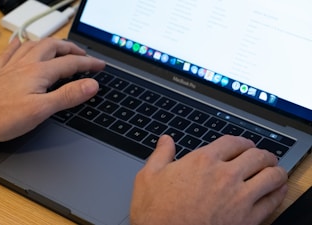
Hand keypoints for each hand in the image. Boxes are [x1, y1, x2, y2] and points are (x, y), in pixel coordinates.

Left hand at [0, 38, 104, 144]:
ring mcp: (12, 66)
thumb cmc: (2, 115)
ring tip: (59, 46)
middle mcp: (26, 64)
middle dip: (71, 49)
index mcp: (40, 72)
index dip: (89, 63)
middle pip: (53, 48)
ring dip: (50, 43)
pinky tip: (20, 43)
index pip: (71, 62)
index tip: (100, 65)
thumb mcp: (42, 109)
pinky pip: (11, 51)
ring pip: (34, 45)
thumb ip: (68, 95)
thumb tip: (91, 85)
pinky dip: (20, 44)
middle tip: (83, 54)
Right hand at [130, 135, 287, 224]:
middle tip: (263, 157)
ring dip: (275, 170)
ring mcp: (239, 197)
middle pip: (257, 156)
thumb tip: (165, 141)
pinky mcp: (247, 219)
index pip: (233, 142)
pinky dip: (278, 193)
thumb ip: (160, 154)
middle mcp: (224, 175)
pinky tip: (276, 191)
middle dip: (262, 154)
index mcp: (202, 161)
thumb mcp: (148, 177)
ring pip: (271, 176)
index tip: (244, 146)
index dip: (242, 142)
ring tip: (274, 170)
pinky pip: (273, 201)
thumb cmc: (154, 212)